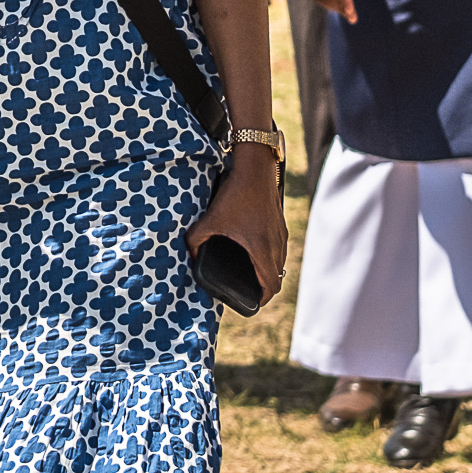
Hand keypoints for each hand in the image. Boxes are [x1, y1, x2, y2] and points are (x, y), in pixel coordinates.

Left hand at [187, 144, 289, 299]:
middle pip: (276, 277)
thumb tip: (190, 257)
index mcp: (262, 250)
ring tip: (249, 274)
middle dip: (262, 288)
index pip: (271, 286)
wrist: (256, 168)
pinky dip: (270, 256)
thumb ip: (195, 241)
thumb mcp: (210, 219)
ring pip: (279, 263)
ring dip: (267, 271)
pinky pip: (279, 249)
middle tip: (246, 291)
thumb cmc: (235, 194)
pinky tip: (254, 251)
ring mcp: (281, 234)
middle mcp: (277, 245)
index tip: (251, 303)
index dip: (262, 300)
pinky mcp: (280, 224)